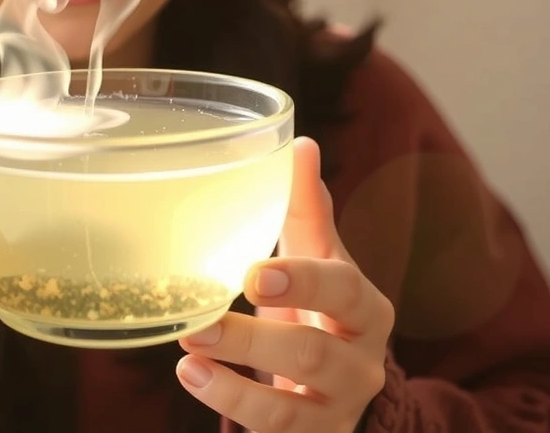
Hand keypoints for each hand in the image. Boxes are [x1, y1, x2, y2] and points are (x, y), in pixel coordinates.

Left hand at [176, 137, 393, 432]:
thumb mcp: (319, 261)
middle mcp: (360, 363)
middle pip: (314, 354)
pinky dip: (232, 410)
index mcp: (364, 308)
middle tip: (197, 324)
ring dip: (234, 388)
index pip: (343, 292)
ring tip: (186, 359)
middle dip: (253, 341)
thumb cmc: (320, 310)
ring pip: (291, 407)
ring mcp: (336, 409)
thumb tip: (298, 143)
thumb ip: (306, 210)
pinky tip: (194, 380)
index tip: (254, 276)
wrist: (339, 387)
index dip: (303, 284)